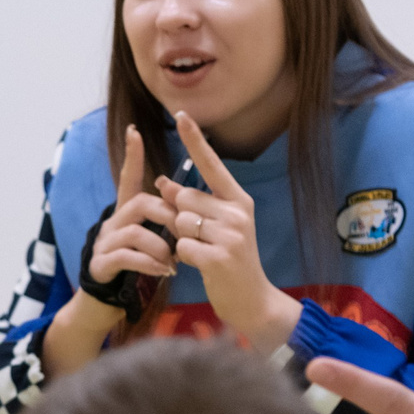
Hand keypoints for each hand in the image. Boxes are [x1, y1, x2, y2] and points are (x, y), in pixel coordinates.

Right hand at [81, 126, 176, 299]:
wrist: (104, 305)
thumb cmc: (133, 271)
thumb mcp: (149, 243)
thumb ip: (161, 224)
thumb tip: (184, 205)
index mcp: (124, 215)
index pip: (128, 179)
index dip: (132, 157)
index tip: (134, 131)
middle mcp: (111, 223)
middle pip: (141, 204)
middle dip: (168, 218)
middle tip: (185, 236)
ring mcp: (103, 244)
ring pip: (136, 232)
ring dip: (161, 246)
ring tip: (173, 262)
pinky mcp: (100, 265)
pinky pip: (127, 257)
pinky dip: (149, 263)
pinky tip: (163, 272)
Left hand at [168, 112, 300, 351]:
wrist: (251, 299)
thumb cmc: (228, 261)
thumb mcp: (215, 228)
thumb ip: (192, 205)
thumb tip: (162, 181)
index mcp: (238, 200)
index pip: (212, 165)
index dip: (195, 140)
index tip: (181, 114)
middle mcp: (238, 212)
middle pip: (184, 200)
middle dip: (179, 219)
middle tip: (198, 239)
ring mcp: (231, 234)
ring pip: (180, 223)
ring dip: (181, 240)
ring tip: (203, 253)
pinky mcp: (220, 256)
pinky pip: (181, 246)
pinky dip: (183, 257)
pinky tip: (202, 265)